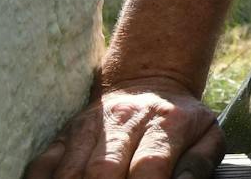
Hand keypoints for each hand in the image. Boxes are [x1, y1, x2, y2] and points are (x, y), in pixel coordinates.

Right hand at [23, 77, 222, 178]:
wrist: (150, 81)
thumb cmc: (182, 121)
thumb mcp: (207, 135)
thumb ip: (200, 163)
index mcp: (166, 122)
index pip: (150, 165)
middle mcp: (124, 121)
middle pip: (103, 170)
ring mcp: (90, 125)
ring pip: (71, 170)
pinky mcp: (65, 133)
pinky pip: (43, 163)